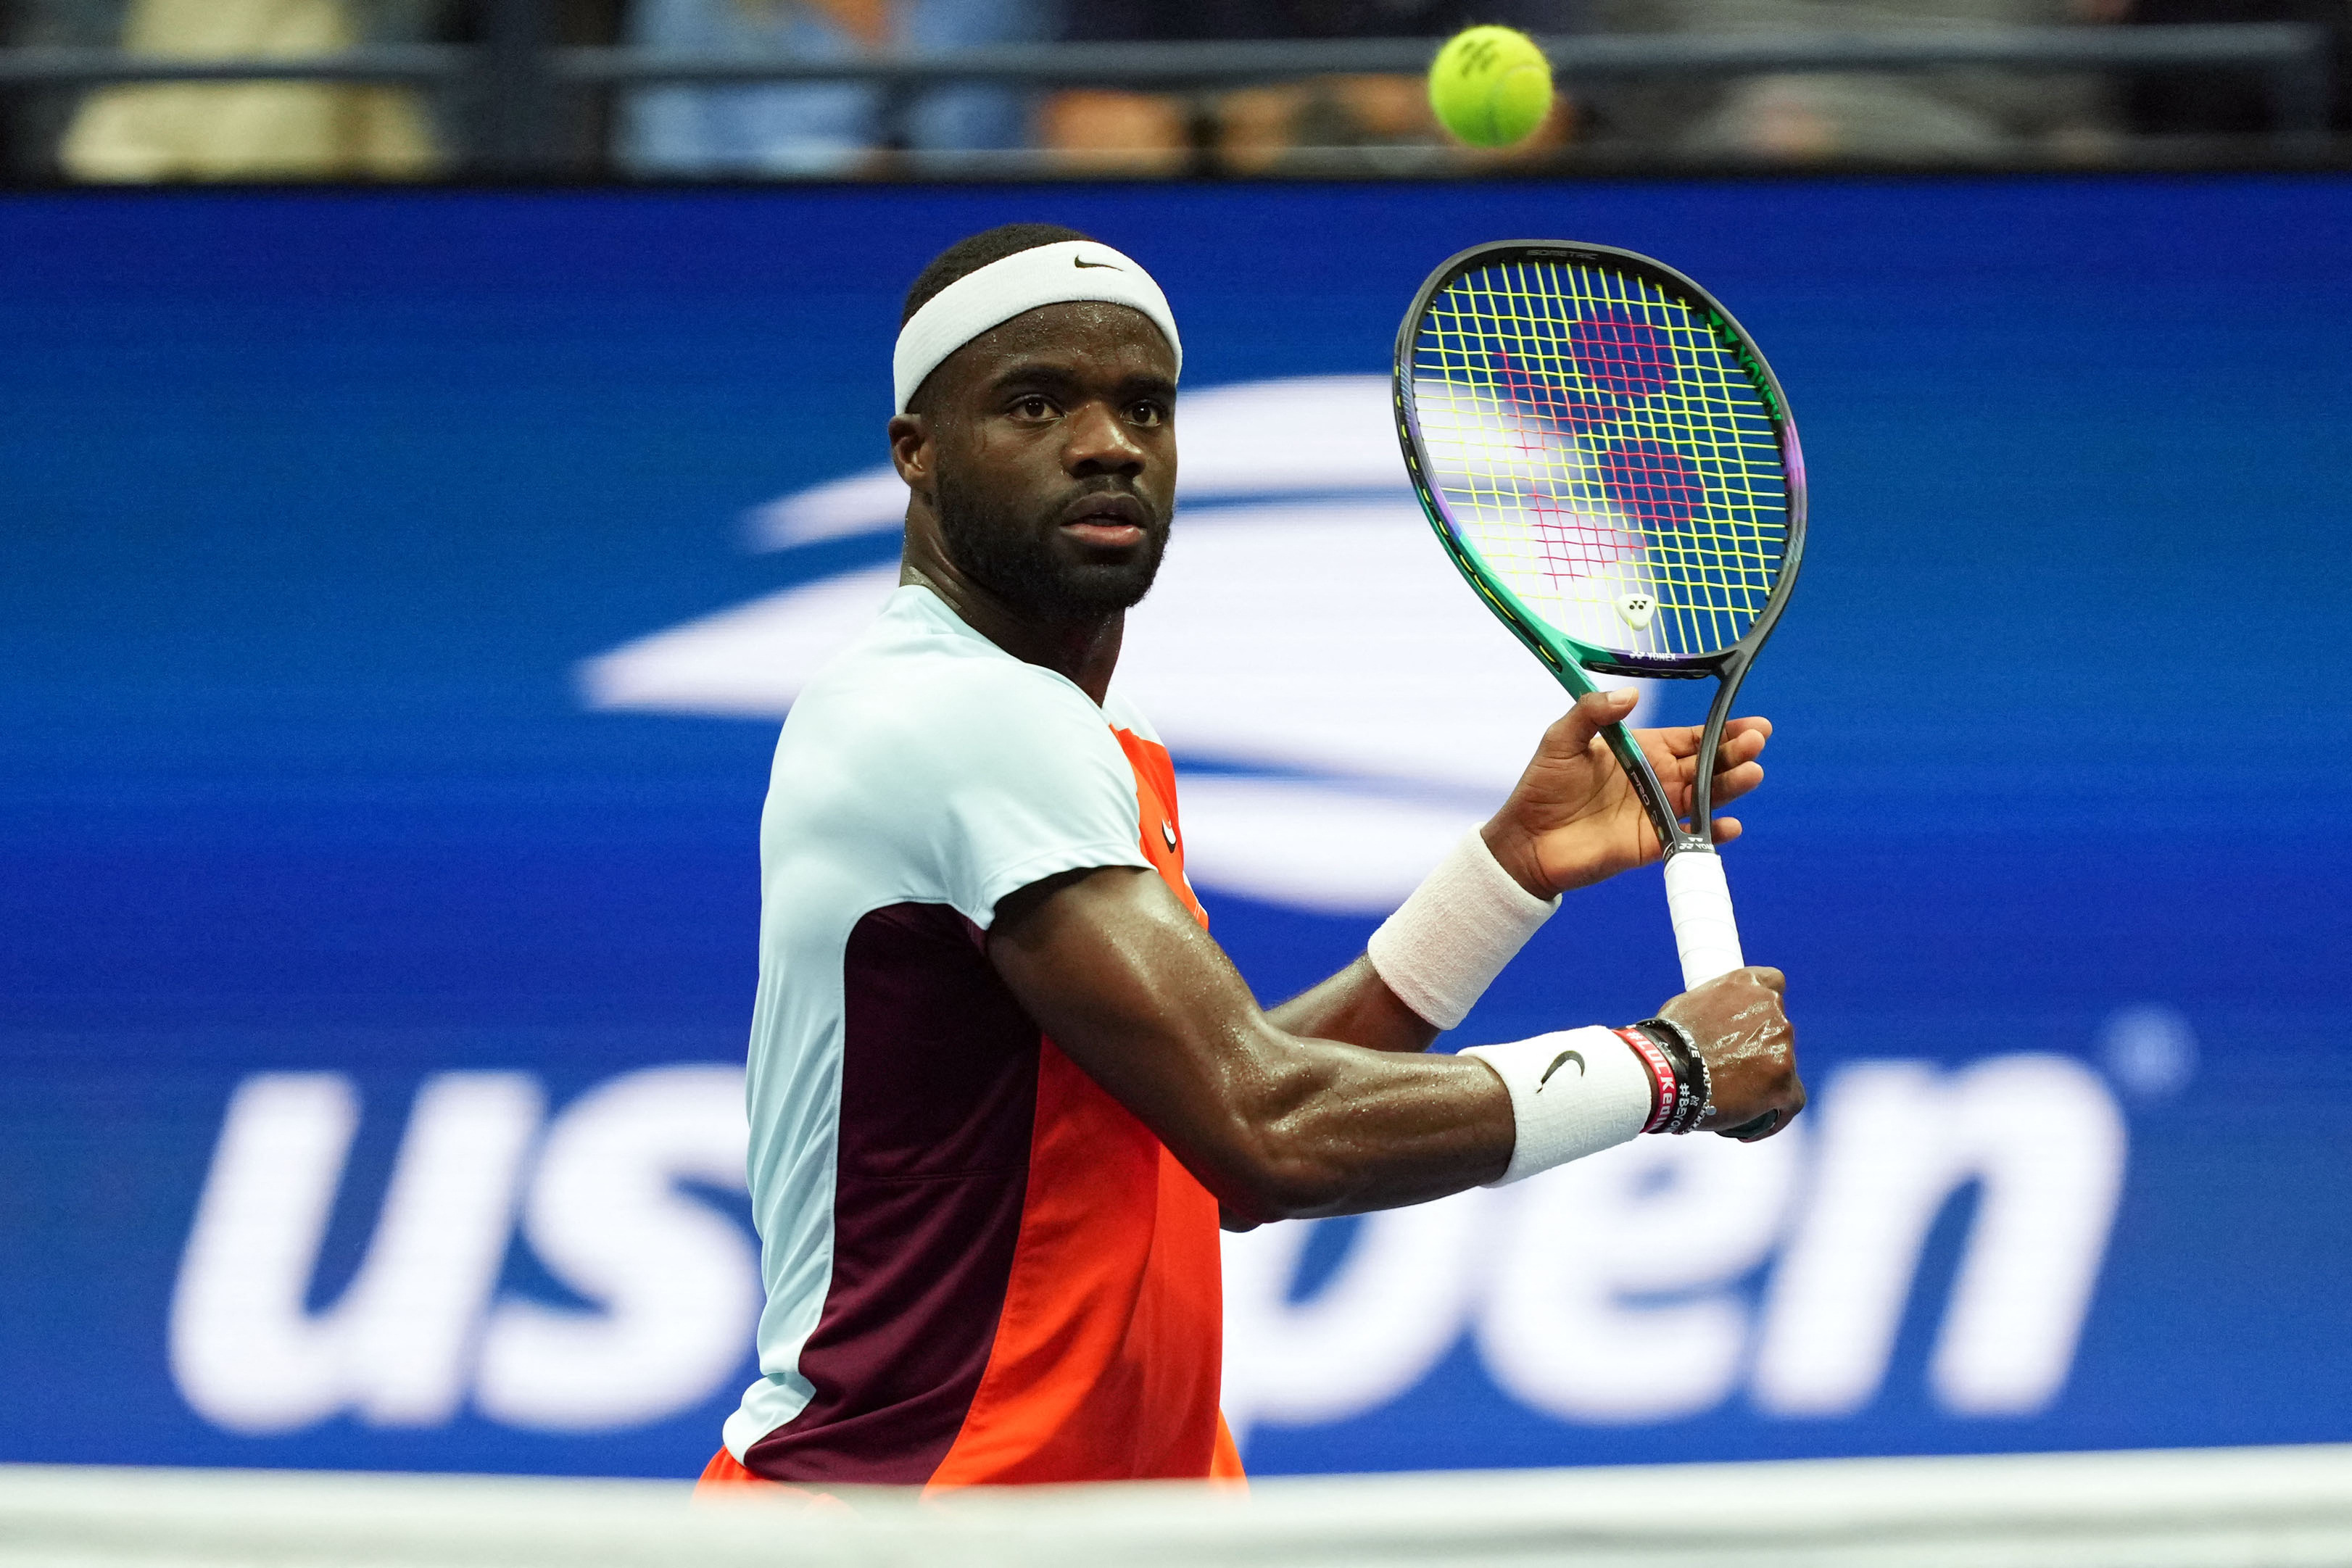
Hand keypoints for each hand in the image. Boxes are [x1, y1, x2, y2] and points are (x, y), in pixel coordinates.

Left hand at [1482, 688, 1770, 898]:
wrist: (1525, 839)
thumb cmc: (1543, 786)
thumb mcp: (1561, 739)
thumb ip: (1592, 713)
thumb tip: (1630, 695)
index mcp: (1644, 751)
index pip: (1692, 738)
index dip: (1722, 730)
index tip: (1752, 723)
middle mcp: (1659, 780)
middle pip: (1707, 765)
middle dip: (1735, 752)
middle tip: (1756, 741)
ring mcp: (1659, 813)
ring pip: (1706, 797)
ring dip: (1731, 785)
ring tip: (1751, 772)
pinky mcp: (1652, 844)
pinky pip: (1690, 837)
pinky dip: (1712, 833)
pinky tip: (1729, 824)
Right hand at [1658, 967, 1803, 1140]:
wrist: (1663, 1073)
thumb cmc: (1665, 1041)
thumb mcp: (1687, 1005)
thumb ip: (1712, 1008)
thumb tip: (1712, 1020)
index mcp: (1749, 985)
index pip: (1774, 983)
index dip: (1764, 1004)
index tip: (1751, 1021)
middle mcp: (1773, 1011)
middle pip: (1778, 1031)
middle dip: (1760, 1049)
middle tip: (1732, 1069)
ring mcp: (1782, 1048)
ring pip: (1785, 1068)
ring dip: (1766, 1081)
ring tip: (1735, 1102)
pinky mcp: (1784, 1083)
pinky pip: (1791, 1102)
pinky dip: (1777, 1113)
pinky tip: (1754, 1126)